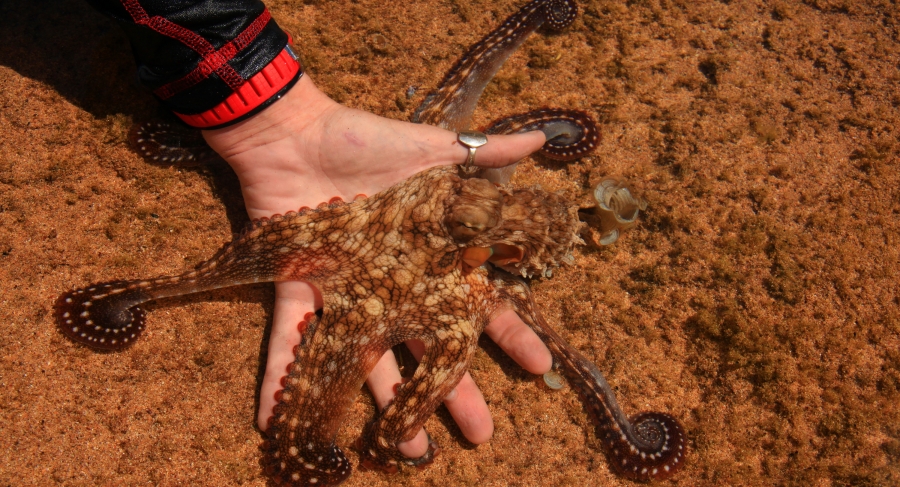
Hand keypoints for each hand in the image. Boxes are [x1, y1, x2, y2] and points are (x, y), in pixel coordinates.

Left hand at [202, 74, 551, 457]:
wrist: (298, 132)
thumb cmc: (367, 142)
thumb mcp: (432, 149)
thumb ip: (484, 155)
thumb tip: (543, 139)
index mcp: (429, 257)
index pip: (477, 302)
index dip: (509, 333)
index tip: (539, 367)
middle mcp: (394, 286)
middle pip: (430, 347)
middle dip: (454, 391)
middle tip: (480, 434)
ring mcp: (350, 292)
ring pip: (372, 359)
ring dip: (387, 403)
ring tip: (409, 448)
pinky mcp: (302, 288)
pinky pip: (291, 338)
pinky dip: (282, 375)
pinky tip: (277, 421)